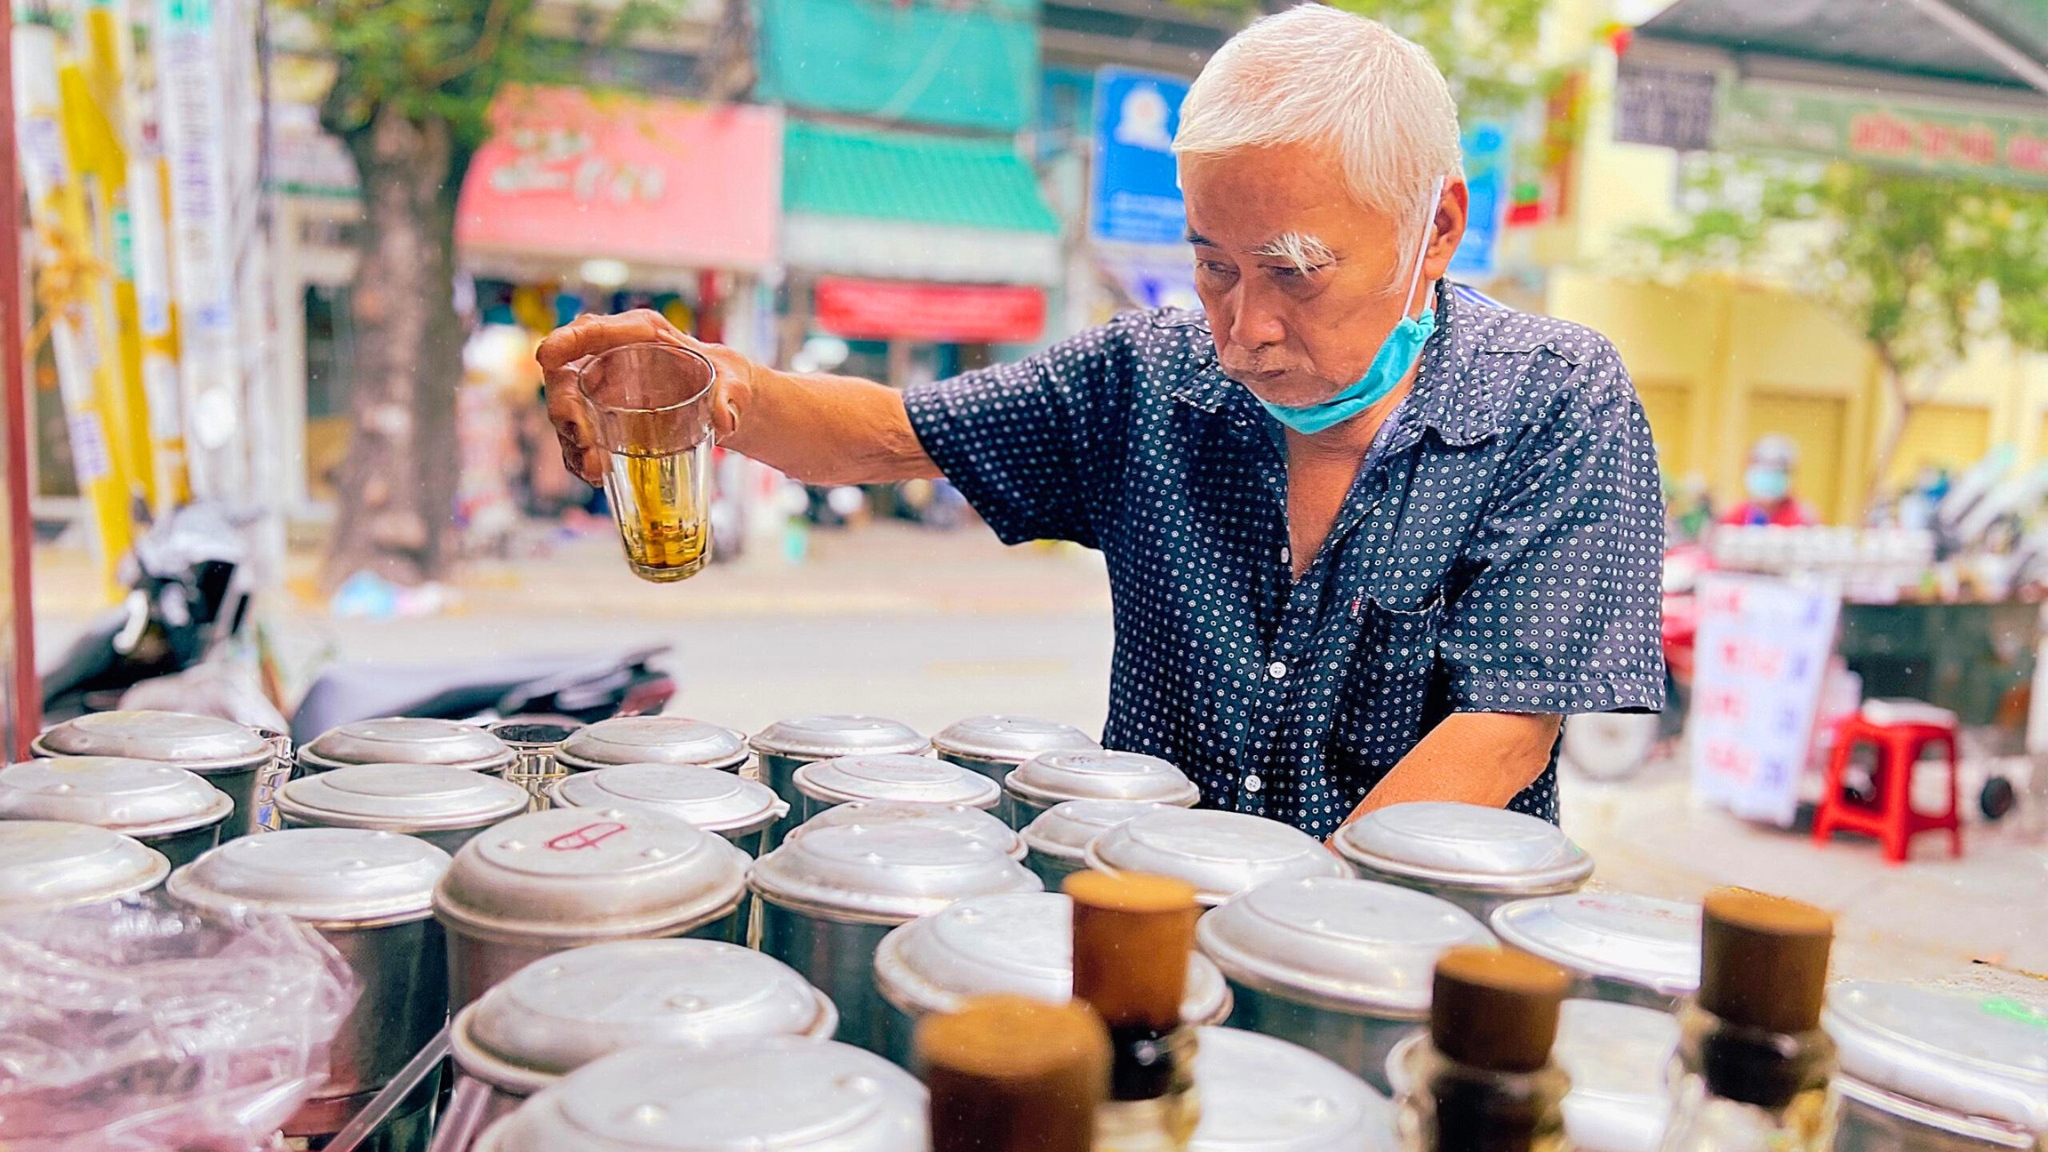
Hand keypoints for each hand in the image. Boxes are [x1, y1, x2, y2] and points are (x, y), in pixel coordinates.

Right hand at [536, 310, 761, 483]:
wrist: (722, 402)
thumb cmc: (724, 377)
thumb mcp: (734, 380)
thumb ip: (731, 395)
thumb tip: (724, 420)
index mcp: (637, 333)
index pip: (591, 330)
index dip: (565, 341)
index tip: (548, 356)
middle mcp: (609, 360)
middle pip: (567, 378)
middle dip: (566, 408)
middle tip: (582, 439)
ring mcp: (601, 393)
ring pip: (569, 415)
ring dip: (574, 443)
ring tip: (596, 469)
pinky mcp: (602, 422)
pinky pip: (582, 441)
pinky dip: (584, 460)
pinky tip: (599, 477)